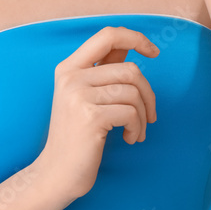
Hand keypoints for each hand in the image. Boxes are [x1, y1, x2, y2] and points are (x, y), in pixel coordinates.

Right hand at [36, 26, 159, 200]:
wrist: (56, 174)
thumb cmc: (77, 136)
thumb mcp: (85, 95)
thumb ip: (105, 70)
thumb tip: (132, 45)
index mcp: (69, 67)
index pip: (108, 35)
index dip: (135, 38)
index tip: (154, 52)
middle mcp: (71, 77)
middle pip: (130, 69)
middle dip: (148, 94)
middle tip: (150, 115)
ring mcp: (78, 95)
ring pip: (133, 92)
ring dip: (144, 115)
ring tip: (136, 131)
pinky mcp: (90, 116)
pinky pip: (131, 113)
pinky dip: (137, 128)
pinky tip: (129, 139)